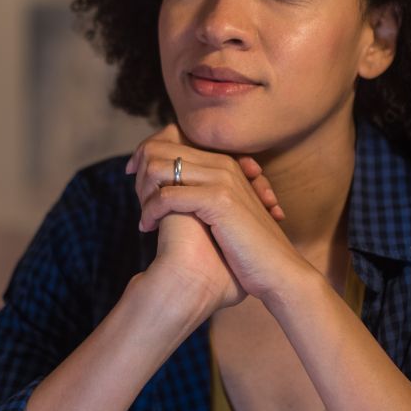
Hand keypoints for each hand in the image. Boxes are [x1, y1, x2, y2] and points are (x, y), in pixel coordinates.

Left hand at [126, 124, 311, 306]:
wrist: (278, 271)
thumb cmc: (251, 251)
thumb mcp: (226, 216)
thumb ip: (204, 199)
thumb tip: (173, 194)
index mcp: (225, 165)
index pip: (173, 139)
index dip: (146, 153)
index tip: (133, 174)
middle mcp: (223, 165)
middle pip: (160, 149)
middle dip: (140, 173)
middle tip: (137, 200)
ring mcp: (222, 180)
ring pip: (159, 169)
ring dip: (143, 192)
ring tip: (144, 218)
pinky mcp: (218, 200)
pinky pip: (167, 196)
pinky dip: (150, 211)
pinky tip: (147, 229)